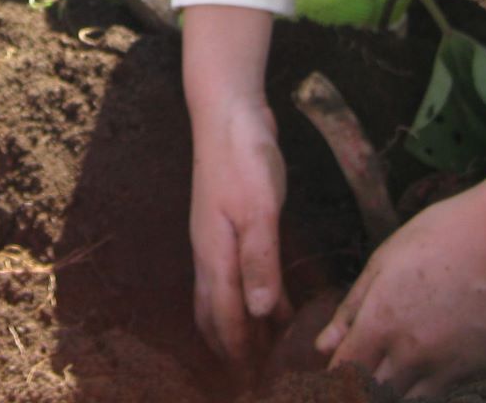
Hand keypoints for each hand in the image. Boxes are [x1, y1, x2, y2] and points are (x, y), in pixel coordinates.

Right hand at [189, 90, 287, 366]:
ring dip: (242, 326)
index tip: (252, 384)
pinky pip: (236, 275)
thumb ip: (260, 261)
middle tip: (254, 376)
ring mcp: (216, 238)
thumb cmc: (243, 156)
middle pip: (215, 314)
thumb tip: (258, 314)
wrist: (228, 111)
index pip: (224, 318)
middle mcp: (210, 252)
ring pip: (223, 297)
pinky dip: (252, 298)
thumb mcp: (259, 210)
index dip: (238, 354)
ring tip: (266, 352)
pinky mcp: (229, 224)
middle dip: (232, 348)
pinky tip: (275, 307)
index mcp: (215, 254)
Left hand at [317, 178, 485, 396]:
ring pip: (408, 399)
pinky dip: (429, 383)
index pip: (345, 372)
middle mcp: (412, 352)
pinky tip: (428, 361)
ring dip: (393, 390)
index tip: (333, 375)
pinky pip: (444, 390)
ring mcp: (447, 365)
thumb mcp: (383, 261)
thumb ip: (351, 309)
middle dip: (361, 386)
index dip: (334, 378)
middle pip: (373, 392)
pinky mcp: (476, 368)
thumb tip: (322, 346)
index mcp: (381, 322)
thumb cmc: (438, 237)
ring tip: (391, 369)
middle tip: (362, 370)